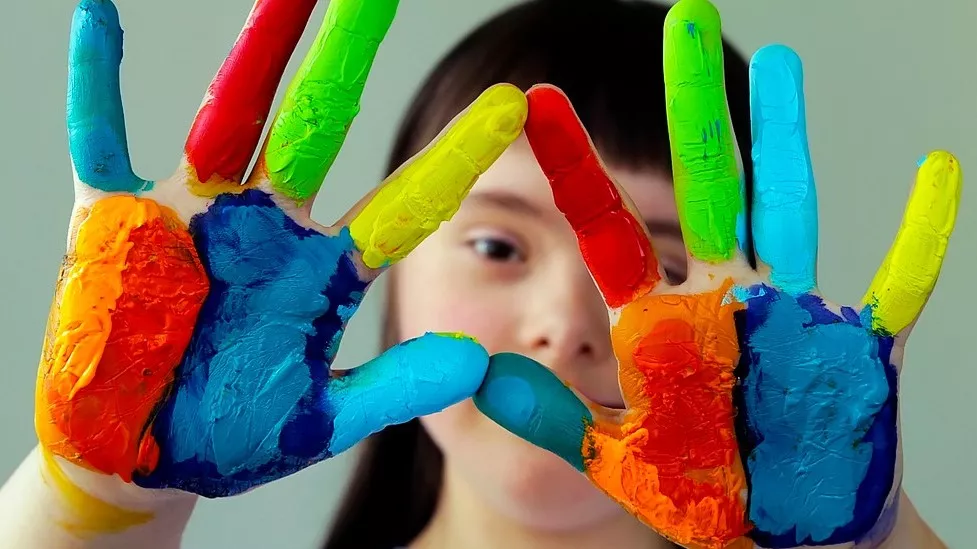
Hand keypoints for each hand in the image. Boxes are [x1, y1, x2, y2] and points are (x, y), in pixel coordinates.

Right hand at [37, 0, 526, 498]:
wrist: (146, 453)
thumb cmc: (234, 432)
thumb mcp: (322, 415)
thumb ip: (393, 388)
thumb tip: (473, 361)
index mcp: (324, 269)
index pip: (401, 201)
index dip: (452, 155)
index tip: (510, 105)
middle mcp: (270, 225)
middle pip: (318, 124)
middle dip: (348, 59)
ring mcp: (197, 215)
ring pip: (232, 113)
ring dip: (257, 51)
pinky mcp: (119, 222)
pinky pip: (102, 142)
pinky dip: (96, 85)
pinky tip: (95, 18)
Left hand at [473, 0, 960, 547]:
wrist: (777, 532)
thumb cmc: (699, 490)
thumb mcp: (613, 455)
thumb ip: (551, 416)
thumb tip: (480, 372)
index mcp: (656, 319)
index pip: (605, 225)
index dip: (574, 162)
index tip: (536, 98)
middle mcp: (720, 297)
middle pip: (704, 183)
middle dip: (694, 104)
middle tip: (680, 17)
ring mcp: (789, 313)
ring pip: (789, 206)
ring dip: (787, 135)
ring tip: (783, 59)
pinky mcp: (854, 347)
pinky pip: (897, 283)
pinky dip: (921, 235)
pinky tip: (937, 170)